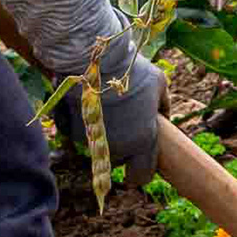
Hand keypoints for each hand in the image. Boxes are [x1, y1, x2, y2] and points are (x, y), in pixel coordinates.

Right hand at [92, 43, 163, 187]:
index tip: (140, 161)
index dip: (141, 171)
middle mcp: (117, 148)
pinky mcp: (72, 132)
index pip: (141, 176)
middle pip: (120, 160)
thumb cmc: (132, 71)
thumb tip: (164, 117)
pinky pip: (82, 134)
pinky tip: (92, 104)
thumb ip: (163, 105)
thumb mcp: (159, 83)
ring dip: (105, 135)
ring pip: (100, 147)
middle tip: (126, 123)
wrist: (94, 60)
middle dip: (124, 147)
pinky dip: (86, 124)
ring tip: (110, 108)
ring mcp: (93, 141)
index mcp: (142, 141)